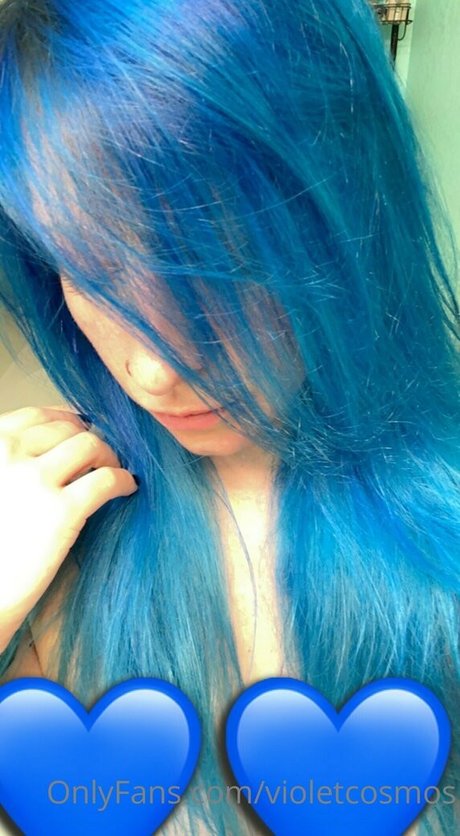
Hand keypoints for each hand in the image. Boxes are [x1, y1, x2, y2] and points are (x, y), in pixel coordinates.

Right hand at [0, 405, 137, 650]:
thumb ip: (15, 462)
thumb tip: (62, 443)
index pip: (37, 415)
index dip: (66, 422)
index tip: (80, 432)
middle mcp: (8, 454)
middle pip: (68, 427)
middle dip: (90, 441)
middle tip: (102, 460)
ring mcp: (35, 480)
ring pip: (91, 444)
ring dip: (109, 456)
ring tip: (114, 473)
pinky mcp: (62, 511)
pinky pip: (107, 479)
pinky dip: (123, 480)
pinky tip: (127, 489)